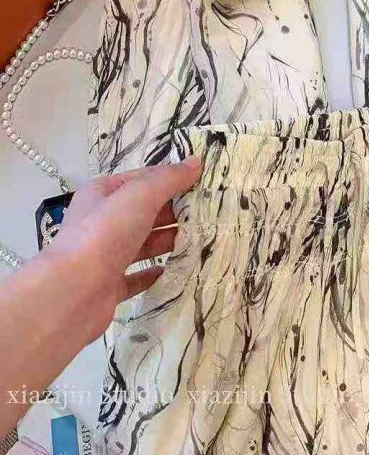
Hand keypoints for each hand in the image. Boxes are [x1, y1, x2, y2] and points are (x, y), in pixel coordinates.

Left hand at [44, 157, 201, 342]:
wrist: (73, 292)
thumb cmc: (105, 234)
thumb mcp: (140, 196)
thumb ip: (168, 179)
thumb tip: (196, 162)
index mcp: (103, 194)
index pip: (143, 179)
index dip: (172, 178)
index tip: (204, 183)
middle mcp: (102, 222)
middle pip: (145, 211)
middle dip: (175, 211)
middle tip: (210, 213)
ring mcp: (105, 255)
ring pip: (144, 243)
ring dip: (169, 241)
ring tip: (201, 239)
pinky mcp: (110, 285)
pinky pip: (137, 276)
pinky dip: (154, 273)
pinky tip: (173, 269)